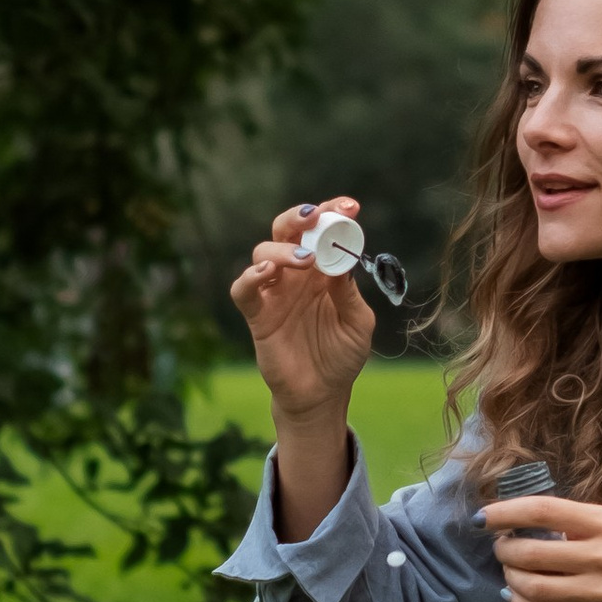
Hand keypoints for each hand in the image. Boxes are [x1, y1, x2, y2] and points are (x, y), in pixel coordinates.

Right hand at [230, 197, 375, 422]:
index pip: (323, 232)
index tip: (350, 207)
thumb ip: (348, 293)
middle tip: (315, 215)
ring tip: (304, 260)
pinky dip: (250, 277)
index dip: (332, 214)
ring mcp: (275, 293)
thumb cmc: (342, 355)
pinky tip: (267, 273)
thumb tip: (342, 260)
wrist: (322, 394)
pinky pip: (243, 290)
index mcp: (323, 271)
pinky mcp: (258, 315)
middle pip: (287, 231)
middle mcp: (296, 275)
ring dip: (281, 249)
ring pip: (263, 252)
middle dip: (299, 217)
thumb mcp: (358, 323)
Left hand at [484, 494, 601, 601]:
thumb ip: (589, 524)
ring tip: (510, 571)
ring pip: (534, 588)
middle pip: (530, 552)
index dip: (505, 512)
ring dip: (511, 578)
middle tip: (501, 546)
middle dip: (504, 549)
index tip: (483, 516)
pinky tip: (519, 598)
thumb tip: (543, 526)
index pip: (543, 511)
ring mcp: (601, 593)